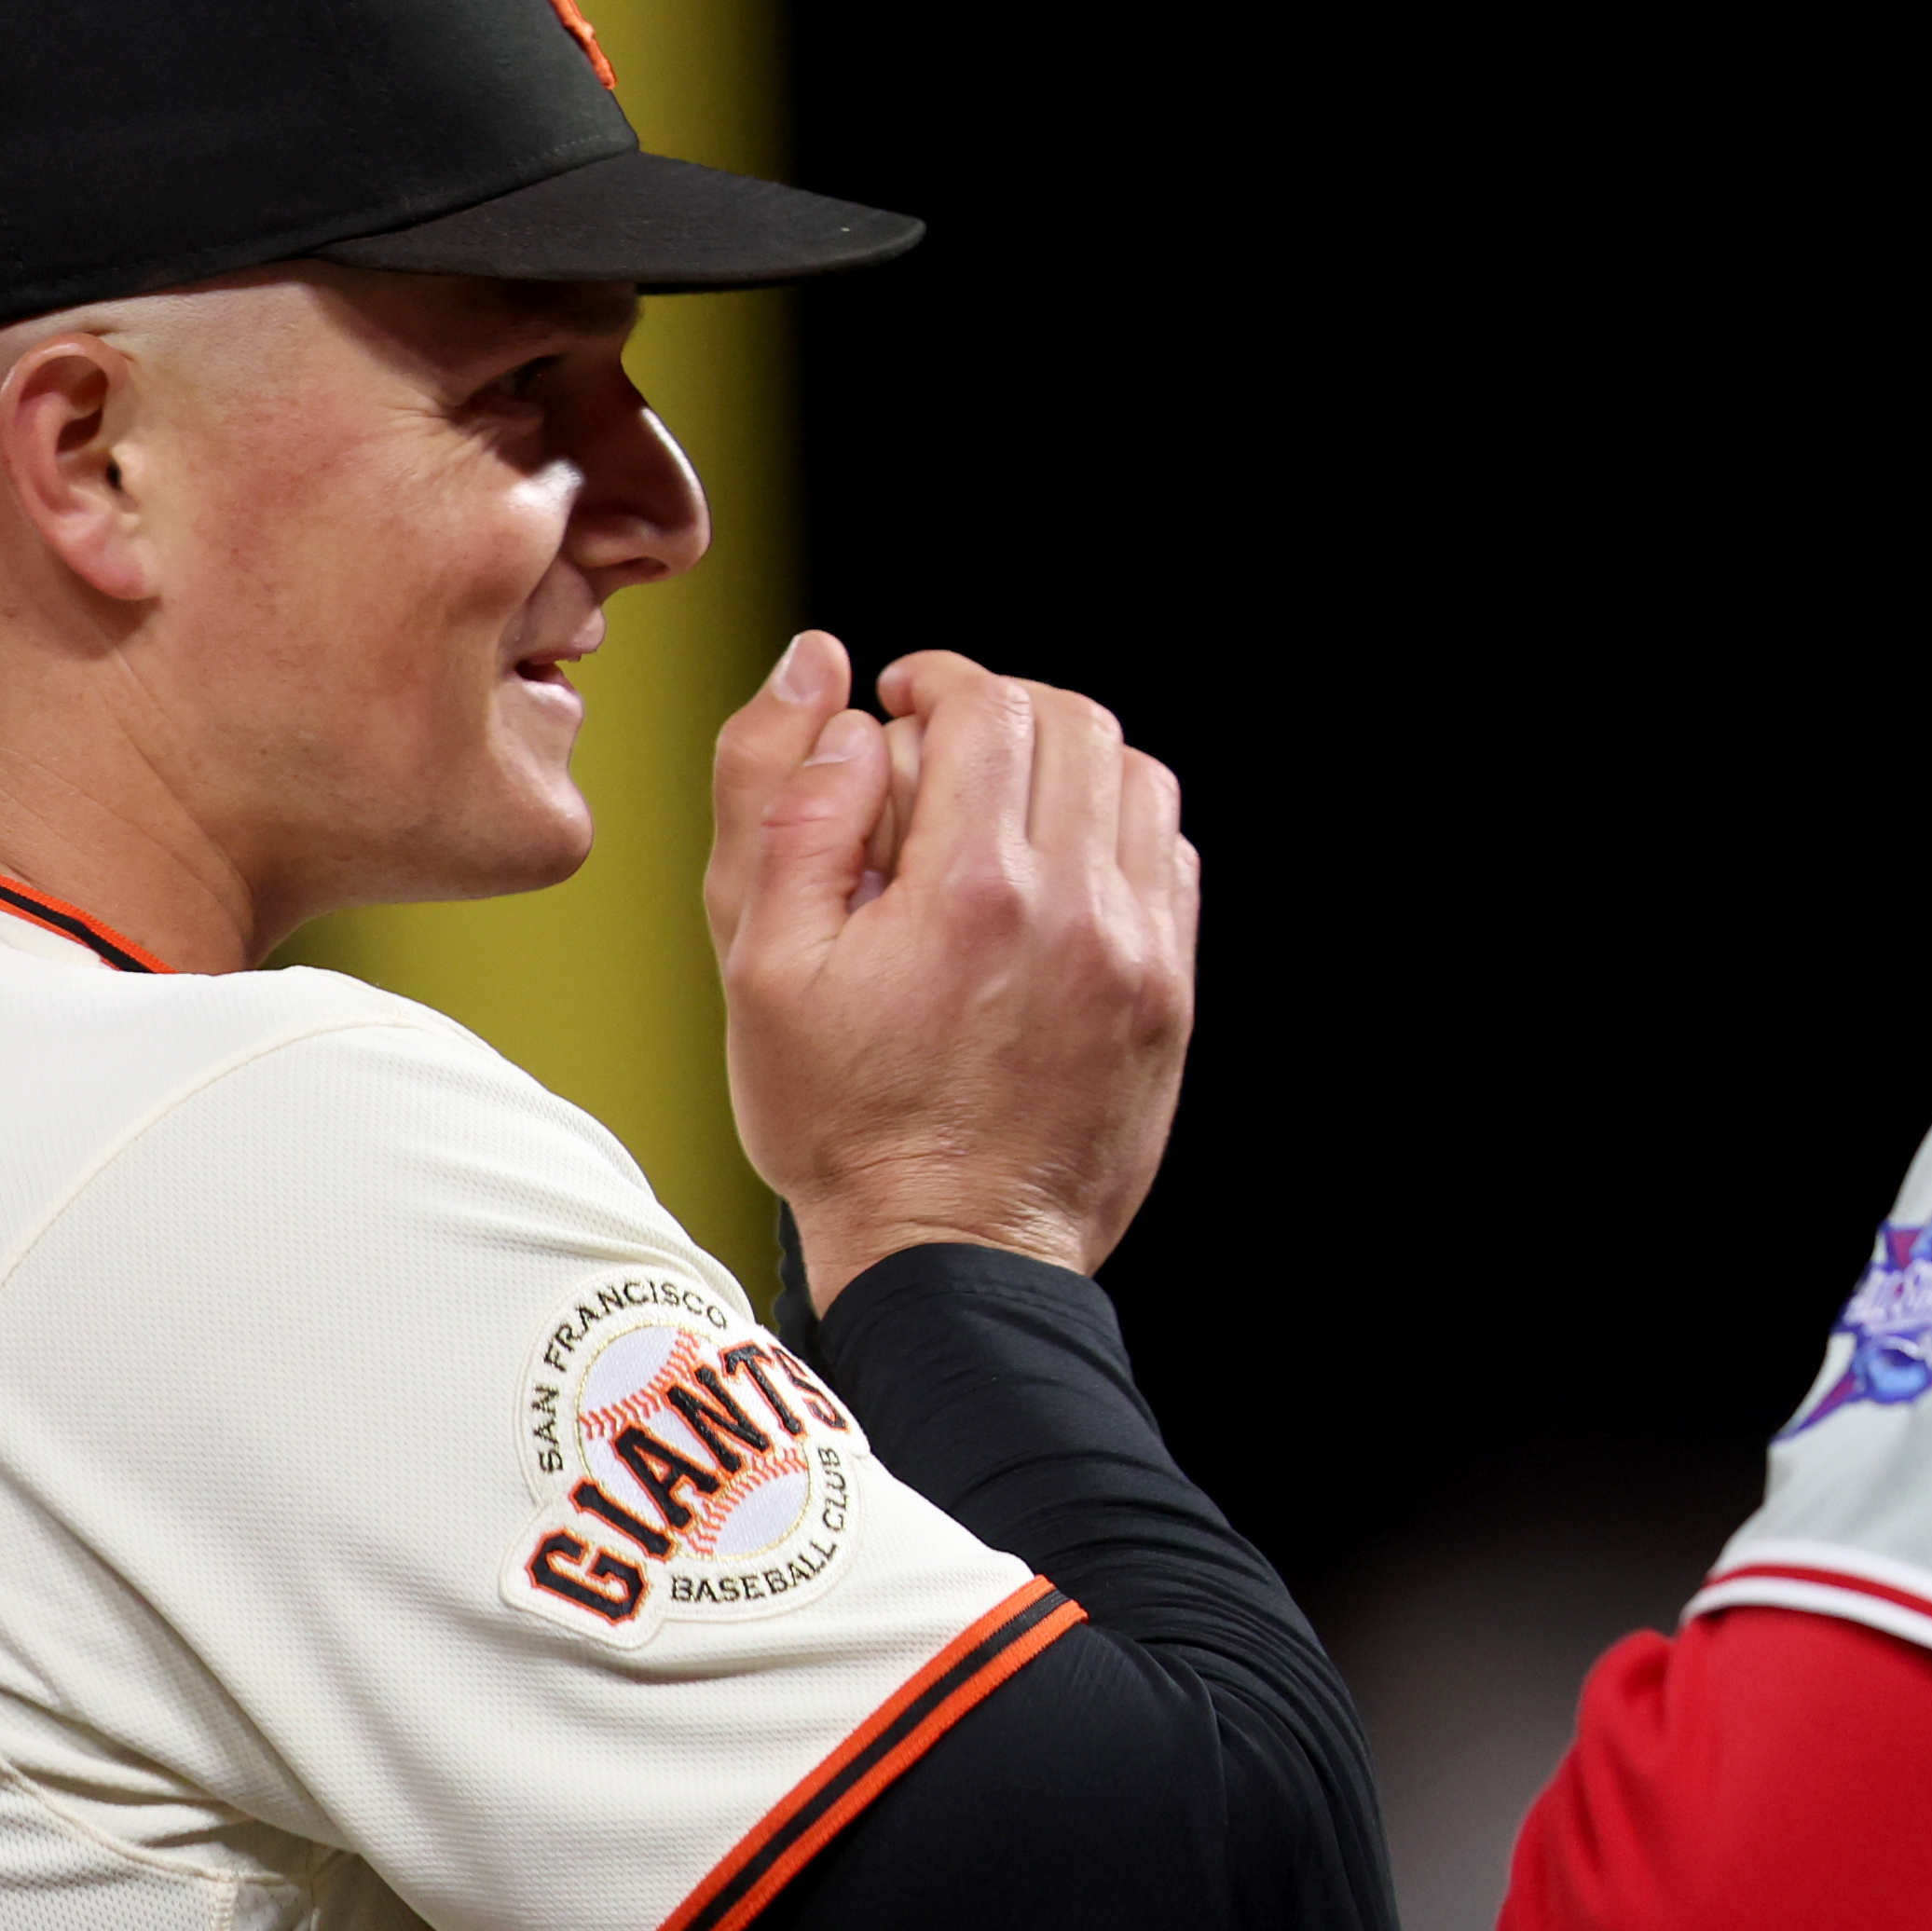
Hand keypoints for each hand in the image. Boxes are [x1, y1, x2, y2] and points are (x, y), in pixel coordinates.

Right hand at [708, 632, 1196, 1307]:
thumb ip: (785, 807)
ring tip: (1005, 799)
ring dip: (1068, 762)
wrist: (952, 1251)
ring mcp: (1139, 953)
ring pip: (1137, 779)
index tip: (903, 701)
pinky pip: (1169, 858)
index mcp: (971, 890)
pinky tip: (1057, 866)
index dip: (937, 679)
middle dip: (1003, 708)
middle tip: (947, 742)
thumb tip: (830, 690)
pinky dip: (1117, 829)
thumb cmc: (842, 1120)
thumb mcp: (761, 967)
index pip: (987, 706)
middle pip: (1073, 723)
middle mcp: (1075, 907)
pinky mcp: (1171, 995)